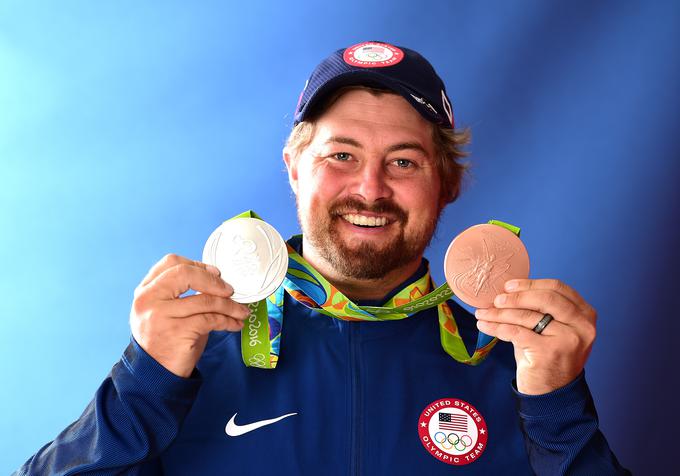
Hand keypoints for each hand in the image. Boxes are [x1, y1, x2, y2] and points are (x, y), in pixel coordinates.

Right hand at [130, 254, 250, 377]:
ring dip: (230, 305)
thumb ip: (181, 293)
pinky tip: (235, 324)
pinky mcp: (177, 332)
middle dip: (213, 281)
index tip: (216, 273)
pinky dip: (228, 320)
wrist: (154, 375)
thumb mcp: (165, 311)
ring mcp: (160, 315)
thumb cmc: (166, 340)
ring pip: (205, 300)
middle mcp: (148, 300)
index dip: (197, 264)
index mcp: (145, 291)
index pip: (170, 262)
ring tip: (241, 311)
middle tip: (230, 290)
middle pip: (185, 274)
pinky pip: (211, 319)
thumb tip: (217, 280)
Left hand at [474, 279, 596, 394]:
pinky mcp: (549, 352)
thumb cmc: (548, 358)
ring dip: (499, 313)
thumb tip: (508, 290)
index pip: (557, 288)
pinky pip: (515, 332)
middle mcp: (581, 326)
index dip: (531, 284)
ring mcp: (568, 339)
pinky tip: (484, 325)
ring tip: (483, 313)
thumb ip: (540, 309)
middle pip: (544, 298)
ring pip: (526, 316)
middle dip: (516, 297)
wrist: (553, 395)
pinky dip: (496, 327)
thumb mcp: (552, 329)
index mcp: (585, 315)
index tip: (509, 286)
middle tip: (496, 299)